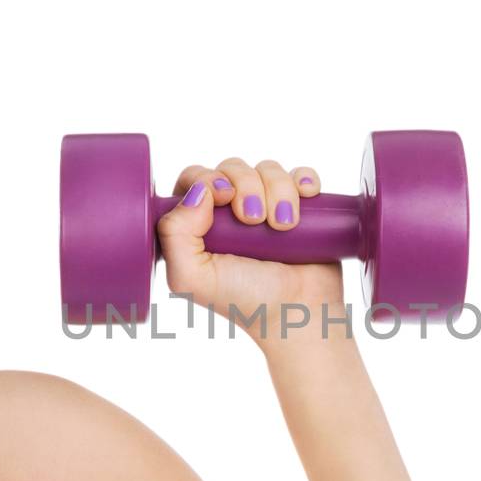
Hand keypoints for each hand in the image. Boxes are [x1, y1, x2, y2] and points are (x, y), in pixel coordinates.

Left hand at [157, 157, 345, 340]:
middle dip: (246, 186)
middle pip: (232, 168)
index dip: (208, 179)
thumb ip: (174, 234)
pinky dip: (304, 180)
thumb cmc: (244, 299)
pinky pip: (301, 175)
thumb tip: (198, 191)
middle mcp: (231, 211)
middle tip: (253, 220)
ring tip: (283, 225)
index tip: (223, 197)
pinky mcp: (300, 206)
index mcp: (198, 223)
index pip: (195, 178)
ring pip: (268, 169)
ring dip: (278, 190)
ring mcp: (267, 206)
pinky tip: (306, 197)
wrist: (298, 313)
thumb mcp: (191, 277)